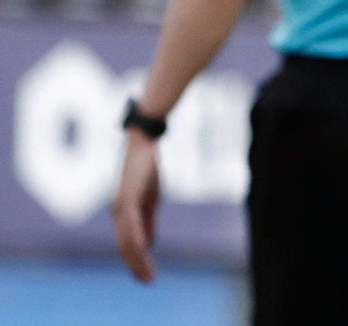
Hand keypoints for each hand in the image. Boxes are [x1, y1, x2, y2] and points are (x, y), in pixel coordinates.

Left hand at [111, 131, 160, 281]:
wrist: (143, 145)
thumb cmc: (146, 170)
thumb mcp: (151, 199)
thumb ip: (148, 221)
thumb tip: (149, 244)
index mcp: (124, 215)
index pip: (128, 244)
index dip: (136, 261)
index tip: (147, 276)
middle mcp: (118, 213)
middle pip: (125, 246)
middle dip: (135, 265)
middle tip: (148, 280)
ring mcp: (121, 206)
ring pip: (126, 238)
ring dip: (136, 257)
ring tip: (147, 271)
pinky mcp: (127, 197)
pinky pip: (130, 222)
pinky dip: (135, 237)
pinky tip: (142, 248)